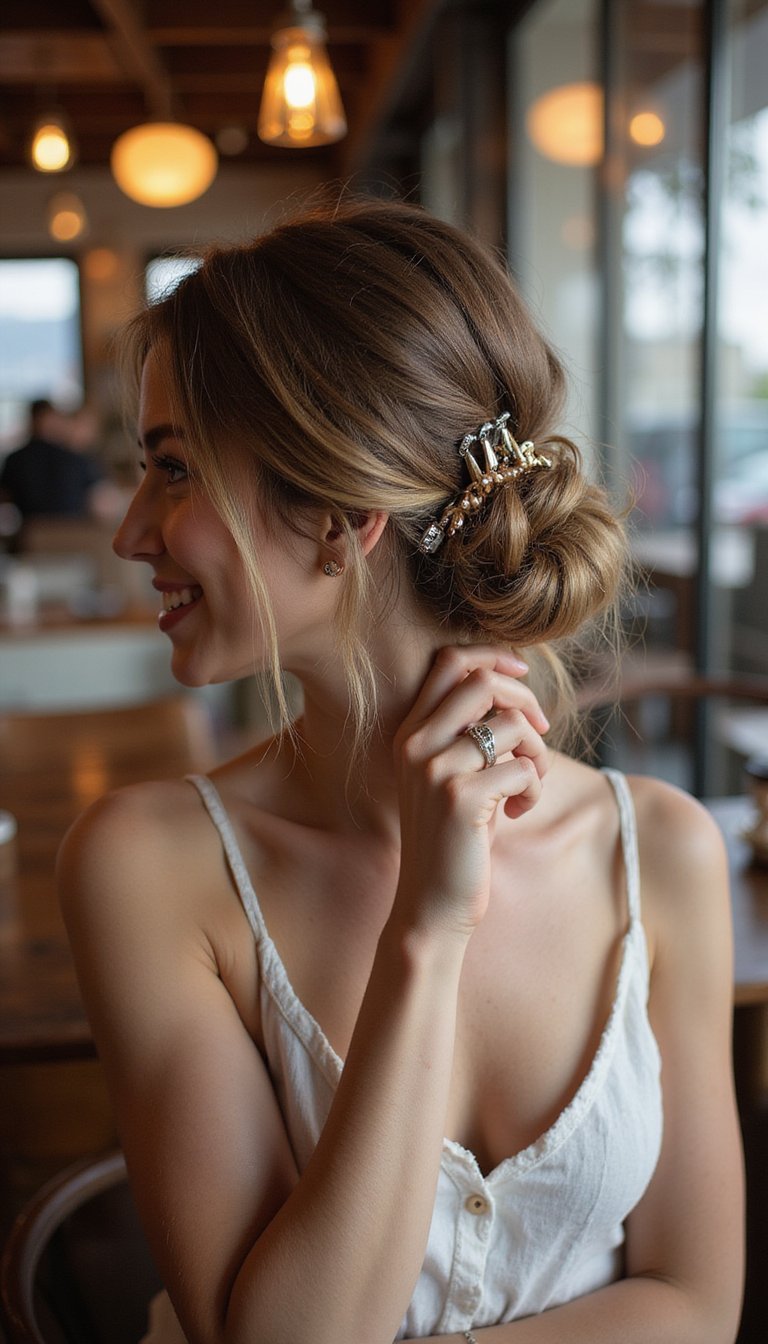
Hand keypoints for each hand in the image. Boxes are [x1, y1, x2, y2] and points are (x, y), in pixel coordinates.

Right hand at [392, 645, 549, 938]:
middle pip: (483, 681)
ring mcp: (434, 770)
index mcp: (411, 733)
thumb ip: (472, 733)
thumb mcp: (455, 777)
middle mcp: (416, 744)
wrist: (431, 905)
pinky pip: (521, 768)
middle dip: (525, 700)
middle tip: (540, 732)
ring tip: (529, 785)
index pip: (449, 663)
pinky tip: (518, 813)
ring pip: (511, 725)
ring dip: (537, 753)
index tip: (523, 672)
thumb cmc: (453, 840)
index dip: (494, 656)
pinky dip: (533, 788)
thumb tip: (517, 692)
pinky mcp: (459, 799)